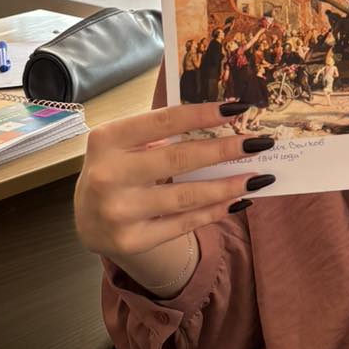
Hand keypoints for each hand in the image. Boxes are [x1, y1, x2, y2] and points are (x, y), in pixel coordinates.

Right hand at [74, 102, 267, 260]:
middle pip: (180, 159)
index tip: (240, 108)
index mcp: (107, 139)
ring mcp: (118, 211)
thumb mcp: (125, 143)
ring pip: (186, 196)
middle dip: (226, 150)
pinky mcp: (131, 240)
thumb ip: (161, 130)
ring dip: (228, 185)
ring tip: (259, 176)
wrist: (87, 219)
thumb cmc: (118, 167)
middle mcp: (108, 175)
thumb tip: (223, 120)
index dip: (204, 114)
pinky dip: (215, 211)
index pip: (164, 120)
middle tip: (261, 143)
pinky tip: (239, 200)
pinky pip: (184, 224)